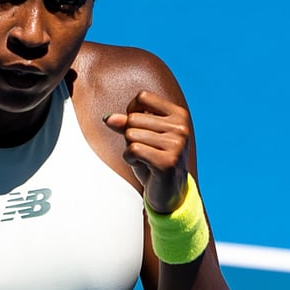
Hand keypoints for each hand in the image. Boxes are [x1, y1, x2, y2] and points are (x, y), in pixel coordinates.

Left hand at [103, 90, 190, 213]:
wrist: (168, 192)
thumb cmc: (153, 160)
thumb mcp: (139, 137)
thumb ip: (125, 124)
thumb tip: (108, 118)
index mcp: (178, 115)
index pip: (142, 97)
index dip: (132, 112)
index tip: (141, 129)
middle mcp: (181, 127)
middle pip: (133, 118)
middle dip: (130, 136)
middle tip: (146, 150)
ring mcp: (176, 144)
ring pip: (130, 134)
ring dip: (130, 149)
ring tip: (145, 159)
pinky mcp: (167, 162)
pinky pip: (132, 150)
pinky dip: (130, 159)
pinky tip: (142, 166)